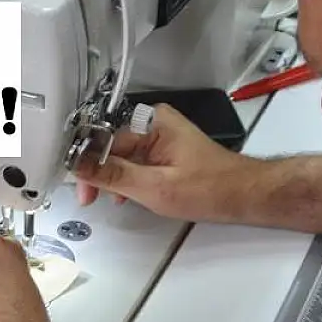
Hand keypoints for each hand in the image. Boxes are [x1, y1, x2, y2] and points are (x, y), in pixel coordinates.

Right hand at [74, 103, 255, 222]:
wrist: (242, 195)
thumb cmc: (210, 188)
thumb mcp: (155, 187)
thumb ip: (113, 175)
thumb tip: (79, 165)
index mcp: (152, 122)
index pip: (104, 139)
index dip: (87, 163)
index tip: (78, 184)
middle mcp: (153, 123)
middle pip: (108, 144)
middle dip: (96, 172)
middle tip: (89, 197)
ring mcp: (157, 136)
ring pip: (117, 154)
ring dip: (109, 177)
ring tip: (107, 199)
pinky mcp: (160, 150)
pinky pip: (131, 160)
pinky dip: (124, 178)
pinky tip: (124, 195)